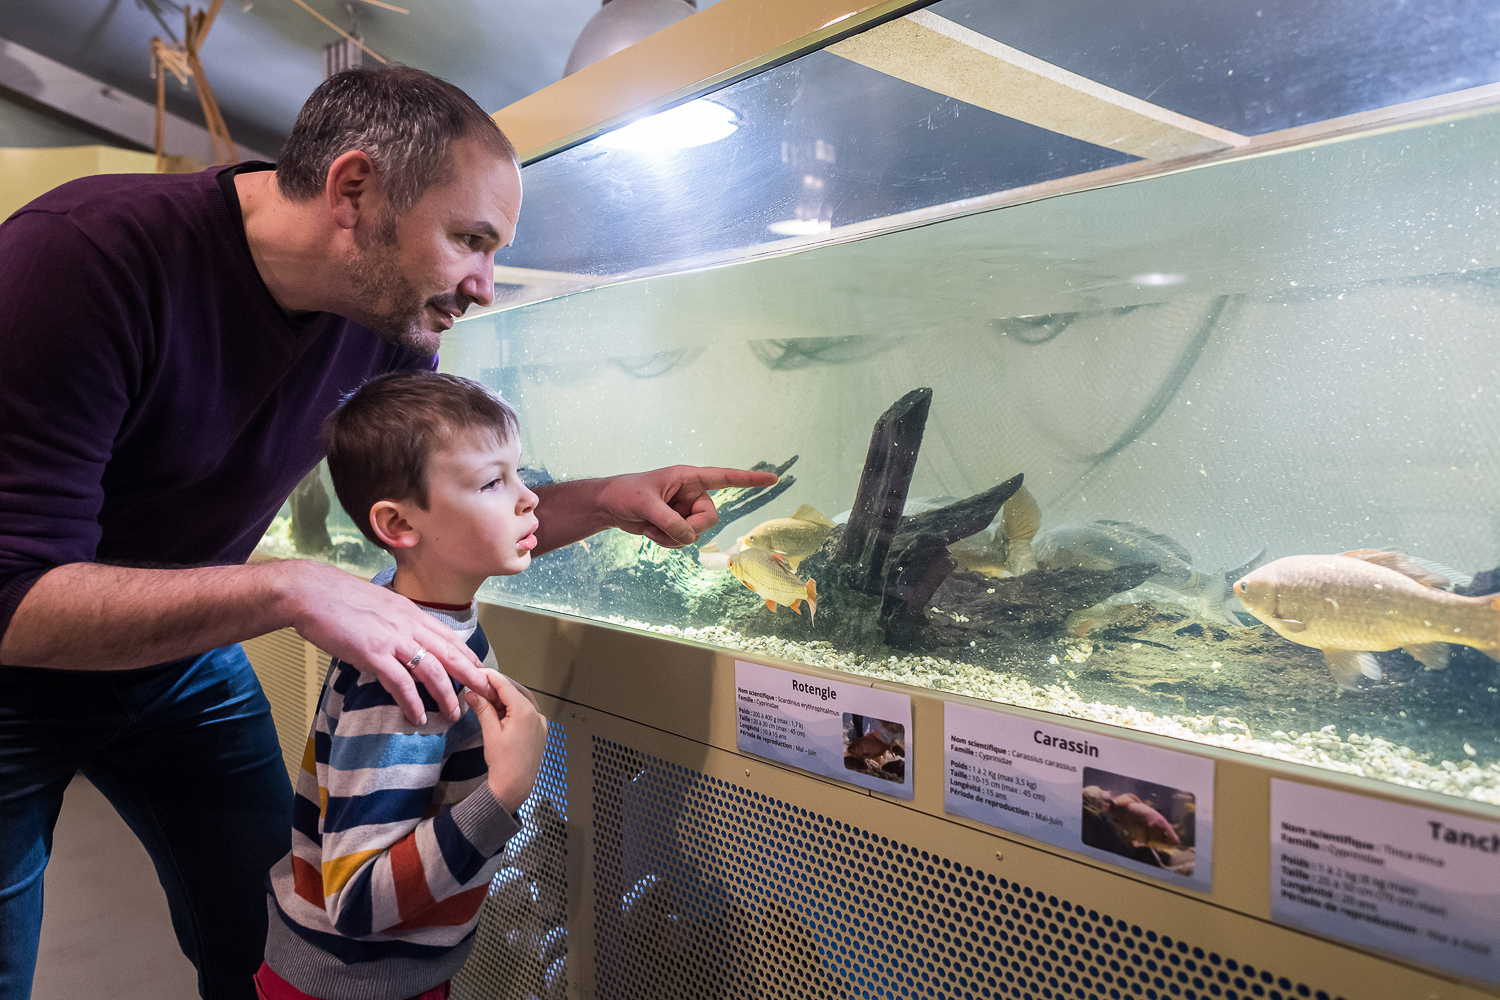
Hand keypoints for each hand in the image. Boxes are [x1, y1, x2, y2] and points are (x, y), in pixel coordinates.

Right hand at [278, 561, 486, 725]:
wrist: (311, 592)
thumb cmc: (339, 599)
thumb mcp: (380, 605)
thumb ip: (397, 622)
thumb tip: (406, 641)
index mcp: (412, 612)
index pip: (450, 637)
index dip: (468, 656)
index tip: (482, 672)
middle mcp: (409, 625)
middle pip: (451, 654)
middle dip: (473, 677)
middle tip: (488, 696)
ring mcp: (393, 639)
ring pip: (432, 671)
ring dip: (446, 696)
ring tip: (454, 715)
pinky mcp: (373, 653)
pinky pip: (400, 683)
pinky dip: (412, 702)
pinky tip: (418, 716)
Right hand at [466, 670, 548, 812]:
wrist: (515, 787)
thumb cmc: (503, 762)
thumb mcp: (490, 732)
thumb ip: (482, 709)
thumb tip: (471, 693)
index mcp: (525, 711)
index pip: (505, 686)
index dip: (490, 677)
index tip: (477, 672)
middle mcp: (537, 714)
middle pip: (515, 692)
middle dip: (497, 688)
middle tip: (479, 686)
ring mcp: (541, 723)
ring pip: (522, 701)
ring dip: (505, 698)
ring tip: (487, 699)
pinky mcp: (540, 732)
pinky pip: (527, 713)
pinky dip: (514, 709)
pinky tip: (500, 712)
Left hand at [596, 465, 779, 547]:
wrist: (609, 506)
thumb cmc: (625, 494)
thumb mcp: (645, 505)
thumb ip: (669, 521)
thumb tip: (689, 537)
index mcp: (689, 478)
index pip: (725, 477)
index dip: (750, 479)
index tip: (773, 479)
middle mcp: (692, 493)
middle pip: (710, 518)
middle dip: (689, 528)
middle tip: (666, 527)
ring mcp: (686, 510)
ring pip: (697, 533)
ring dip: (674, 537)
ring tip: (652, 528)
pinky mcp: (678, 524)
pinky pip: (684, 540)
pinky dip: (668, 541)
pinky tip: (651, 533)